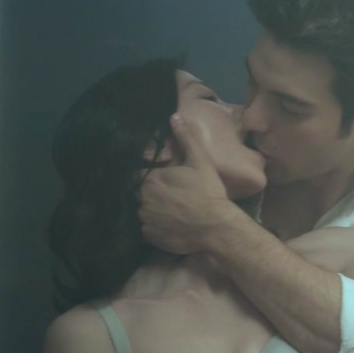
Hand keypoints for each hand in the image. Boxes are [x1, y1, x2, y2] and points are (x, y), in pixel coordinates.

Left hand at [138, 114, 234, 254]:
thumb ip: (186, 138)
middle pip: (139, 193)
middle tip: (169, 195)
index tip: (162, 179)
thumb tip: (174, 116)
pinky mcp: (150, 236)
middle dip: (150, 193)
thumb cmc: (208, 192)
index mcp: (151, 179)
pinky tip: (171, 224)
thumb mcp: (201, 162)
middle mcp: (141, 199)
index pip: (138, 174)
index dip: (150, 175)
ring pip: (143, 211)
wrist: (215, 227)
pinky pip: (147, 228)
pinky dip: (156, 226)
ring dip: (152, 209)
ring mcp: (144, 219)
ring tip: (170, 211)